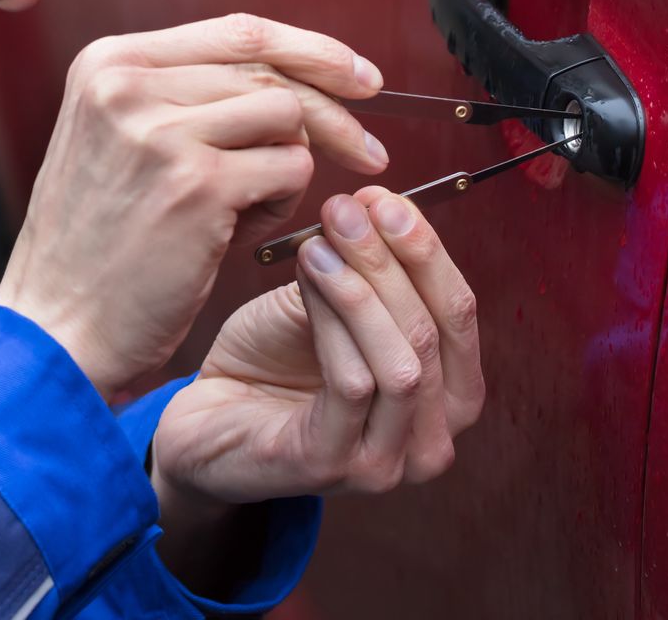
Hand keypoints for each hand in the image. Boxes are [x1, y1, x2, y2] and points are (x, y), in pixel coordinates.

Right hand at [0, 15, 390, 396]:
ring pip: (288, 117)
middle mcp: (129, 83)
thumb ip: (187, 97)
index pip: (240, 31)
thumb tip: (298, 75)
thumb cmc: (101, 244)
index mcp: (110, 62)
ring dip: (292, 164)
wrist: (57, 325)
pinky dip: (284, 202)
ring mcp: (161, 131)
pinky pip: (290, 168)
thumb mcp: (119, 141)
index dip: (312, 49)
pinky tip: (243, 232)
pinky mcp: (197, 184)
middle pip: (271, 72)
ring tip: (253, 206)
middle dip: (333, 113)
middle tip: (369, 152)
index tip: (360, 75)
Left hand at [150, 187, 484, 509]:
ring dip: (362, 288)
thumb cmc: (276, 360)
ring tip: (321, 240)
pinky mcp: (333, 466)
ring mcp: (386, 464)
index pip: (459, 312)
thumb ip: (369, 267)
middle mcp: (432, 441)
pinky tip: (308, 276)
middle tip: (348, 209)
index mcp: (447, 397)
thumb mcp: (335, 301)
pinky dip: (333, 321)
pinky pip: (353, 385)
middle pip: (436, 334)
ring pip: (402, 363)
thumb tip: (380, 203)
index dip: (427, 250)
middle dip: (394, 261)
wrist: (207, 413)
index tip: (385, 200)